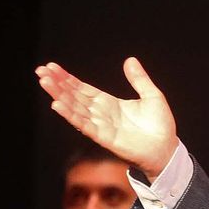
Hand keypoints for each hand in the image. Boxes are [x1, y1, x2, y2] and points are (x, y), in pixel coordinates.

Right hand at [35, 57, 179, 177]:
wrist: (167, 149)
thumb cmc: (160, 126)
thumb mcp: (152, 96)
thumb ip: (139, 79)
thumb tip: (130, 60)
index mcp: (109, 103)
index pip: (83, 88)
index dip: (67, 78)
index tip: (52, 67)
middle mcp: (101, 114)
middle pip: (74, 96)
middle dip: (57, 84)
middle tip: (41, 71)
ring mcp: (101, 125)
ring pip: (75, 108)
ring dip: (59, 95)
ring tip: (45, 82)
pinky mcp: (104, 137)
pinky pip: (84, 124)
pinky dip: (70, 114)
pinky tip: (57, 104)